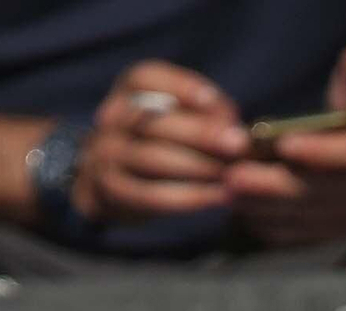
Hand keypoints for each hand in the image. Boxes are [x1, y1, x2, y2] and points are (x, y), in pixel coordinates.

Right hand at [73, 61, 248, 222]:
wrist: (110, 181)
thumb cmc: (157, 142)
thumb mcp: (175, 116)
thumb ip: (202, 113)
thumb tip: (232, 124)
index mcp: (126, 89)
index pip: (146, 78)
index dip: (183, 87)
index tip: (220, 105)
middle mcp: (112, 117)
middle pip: (155, 122)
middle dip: (201, 133)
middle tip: (238, 146)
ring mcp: (106, 153)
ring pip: (153, 158)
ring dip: (197, 168)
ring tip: (230, 176)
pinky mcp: (112, 190)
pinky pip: (151, 195)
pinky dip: (188, 197)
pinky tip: (216, 197)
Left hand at [224, 43, 345, 246]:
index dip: (318, 152)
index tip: (281, 144)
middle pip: (323, 193)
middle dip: (274, 186)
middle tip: (233, 176)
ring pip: (311, 218)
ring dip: (267, 209)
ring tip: (229, 193)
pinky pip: (308, 235)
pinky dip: (276, 226)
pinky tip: (246, 212)